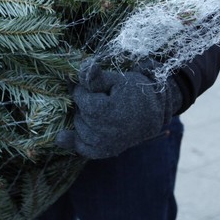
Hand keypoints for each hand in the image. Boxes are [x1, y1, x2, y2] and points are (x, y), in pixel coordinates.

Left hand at [55, 59, 181, 158]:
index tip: (92, 84)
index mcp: (105, 111)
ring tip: (98, 111)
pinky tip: (65, 135)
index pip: (80, 96)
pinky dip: (75, 140)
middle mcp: (104, 132)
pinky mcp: (105, 151)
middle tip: (99, 98)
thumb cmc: (136, 92)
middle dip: (84, 103)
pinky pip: (83, 148)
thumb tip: (81, 68)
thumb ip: (96, 78)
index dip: (83, 88)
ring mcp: (105, 144)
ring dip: (83, 118)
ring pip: (78, 128)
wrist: (154, 113)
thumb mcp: (117, 80)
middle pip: (79, 112)